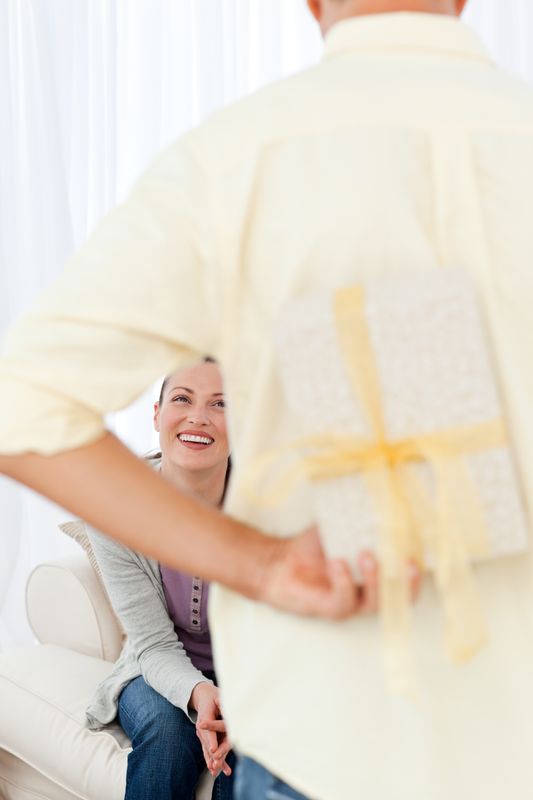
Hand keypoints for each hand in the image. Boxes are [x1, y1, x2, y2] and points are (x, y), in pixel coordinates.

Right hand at [189, 682, 231, 776]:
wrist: (202, 696)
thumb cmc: (213, 695)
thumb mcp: (218, 696)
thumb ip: (222, 703)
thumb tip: (228, 708)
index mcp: (205, 717)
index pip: (208, 732)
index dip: (212, 741)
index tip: (214, 750)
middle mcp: (202, 728)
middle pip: (207, 744)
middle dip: (211, 756)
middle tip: (215, 766)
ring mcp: (202, 734)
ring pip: (206, 749)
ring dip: (211, 761)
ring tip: (215, 772)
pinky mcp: (205, 738)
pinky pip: (208, 750)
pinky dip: (211, 760)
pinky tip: (215, 771)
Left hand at [257, 527, 420, 618]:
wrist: (282, 560)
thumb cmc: (316, 546)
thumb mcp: (343, 527)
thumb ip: (363, 518)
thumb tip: (381, 491)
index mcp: (380, 576)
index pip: (408, 579)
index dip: (419, 570)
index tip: (422, 550)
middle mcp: (371, 594)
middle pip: (401, 599)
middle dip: (408, 583)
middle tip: (408, 562)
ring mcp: (353, 604)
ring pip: (375, 603)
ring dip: (374, 579)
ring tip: (366, 554)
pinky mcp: (332, 609)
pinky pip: (344, 599)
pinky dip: (343, 580)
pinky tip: (337, 562)